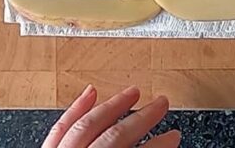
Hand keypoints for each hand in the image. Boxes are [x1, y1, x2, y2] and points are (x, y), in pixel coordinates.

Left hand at [42, 85, 180, 147]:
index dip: (158, 144)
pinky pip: (60, 129)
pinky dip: (76, 109)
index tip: (174, 135)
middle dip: (141, 119)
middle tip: (161, 104)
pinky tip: (90, 92)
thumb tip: (160, 145)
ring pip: (88, 126)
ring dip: (113, 106)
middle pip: (114, 136)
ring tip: (132, 92)